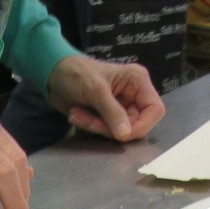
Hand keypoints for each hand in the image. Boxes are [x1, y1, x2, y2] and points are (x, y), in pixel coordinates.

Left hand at [46, 54, 165, 141]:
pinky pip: (108, 131)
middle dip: (111, 127)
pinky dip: (92, 127)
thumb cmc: (77, 73)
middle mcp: (135, 95)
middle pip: (137, 124)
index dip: (143, 125)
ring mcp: (123, 107)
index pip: (155, 110)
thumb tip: (126, 135)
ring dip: (98, 127)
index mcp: (138, 82)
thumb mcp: (96, 90)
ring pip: (121, 131)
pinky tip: (77, 116)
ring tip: (77, 115)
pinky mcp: (110, 116)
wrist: (54, 74)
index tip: (122, 134)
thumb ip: (112, 112)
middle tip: (88, 121)